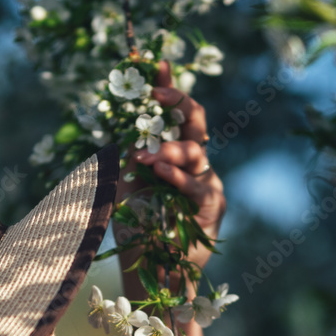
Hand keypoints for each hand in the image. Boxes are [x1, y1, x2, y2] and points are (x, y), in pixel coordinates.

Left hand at [115, 60, 226, 293]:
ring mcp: (205, 182)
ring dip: (169, 150)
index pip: (173, 113)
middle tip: (155, 97)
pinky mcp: (211, 207)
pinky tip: (160, 171)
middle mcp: (192, 163)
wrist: (150, 270)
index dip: (166, 87)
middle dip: (177, 103)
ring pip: (196, 152)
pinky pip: (198, 186)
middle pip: (195, 122)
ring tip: (146, 156)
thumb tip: (124, 119)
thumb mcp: (124, 183)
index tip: (154, 65)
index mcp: (171, 151)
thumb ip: (129, 154)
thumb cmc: (137, 227)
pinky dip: (177, 176)